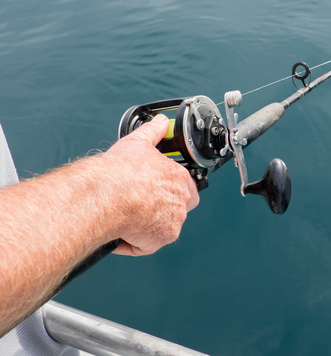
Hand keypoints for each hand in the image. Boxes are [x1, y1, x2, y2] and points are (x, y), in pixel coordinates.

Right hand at [102, 114, 198, 255]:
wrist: (106, 195)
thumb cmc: (121, 171)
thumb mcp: (138, 143)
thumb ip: (153, 132)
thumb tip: (160, 122)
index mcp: (179, 179)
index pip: (186, 186)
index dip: (170, 188)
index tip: (154, 189)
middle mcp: (180, 202)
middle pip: (177, 208)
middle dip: (161, 207)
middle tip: (140, 204)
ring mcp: (171, 223)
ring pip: (162, 227)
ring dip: (147, 224)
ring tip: (126, 216)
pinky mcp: (157, 241)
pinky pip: (145, 245)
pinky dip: (132, 242)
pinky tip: (119, 232)